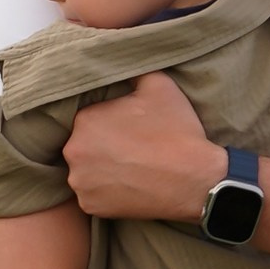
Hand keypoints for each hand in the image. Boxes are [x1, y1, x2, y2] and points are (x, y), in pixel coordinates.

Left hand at [61, 66, 225, 221]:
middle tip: (131, 147)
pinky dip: (106, 191)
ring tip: (130, 166)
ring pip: (85, 170)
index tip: (129, 126)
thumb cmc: (177, 131)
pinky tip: (128, 183)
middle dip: (102, 143)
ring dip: (101, 167)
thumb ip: (133, 70)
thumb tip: (121, 61)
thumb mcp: (159, 84)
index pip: (89, 115)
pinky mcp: (91, 207)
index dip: (110, 119)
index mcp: (85, 119)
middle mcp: (74, 151)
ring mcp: (81, 183)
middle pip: (84, 143)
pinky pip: (92, 195)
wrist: (195, 180)